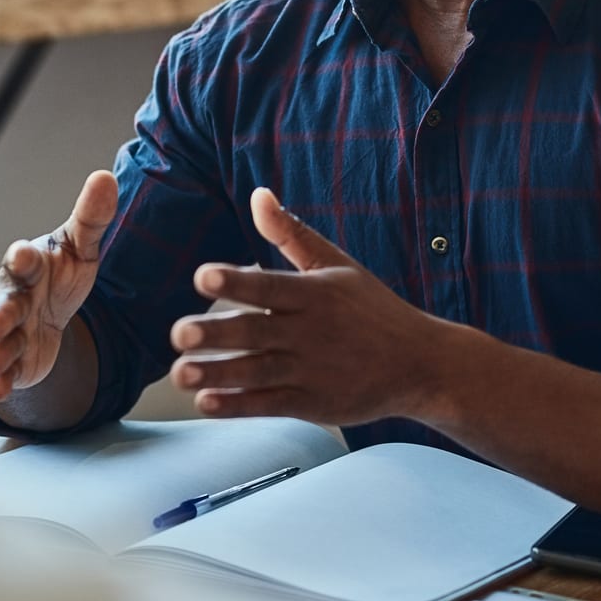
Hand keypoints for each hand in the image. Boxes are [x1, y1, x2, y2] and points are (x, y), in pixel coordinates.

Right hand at [0, 170, 116, 401]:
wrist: (45, 315)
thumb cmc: (59, 275)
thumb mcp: (79, 248)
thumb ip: (91, 218)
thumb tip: (105, 176)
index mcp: (31, 267)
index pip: (24, 260)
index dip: (23, 258)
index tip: (23, 253)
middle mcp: (15, 298)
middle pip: (5, 304)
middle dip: (0, 313)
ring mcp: (11, 332)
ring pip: (1, 341)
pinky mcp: (15, 362)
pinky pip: (6, 372)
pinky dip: (3, 381)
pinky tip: (3, 388)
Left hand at [168, 187, 450, 426]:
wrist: (421, 364)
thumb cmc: (373, 310)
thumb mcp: (336, 265)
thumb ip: (292, 234)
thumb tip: (258, 195)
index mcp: (314, 294)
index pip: (269, 286)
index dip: (235, 281)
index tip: (203, 277)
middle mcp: (309, 332)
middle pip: (255, 332)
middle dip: (215, 333)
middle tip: (178, 333)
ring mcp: (311, 371)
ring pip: (256, 372)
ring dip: (217, 374)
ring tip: (181, 373)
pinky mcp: (313, 403)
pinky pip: (269, 405)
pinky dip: (238, 406)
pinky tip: (207, 403)